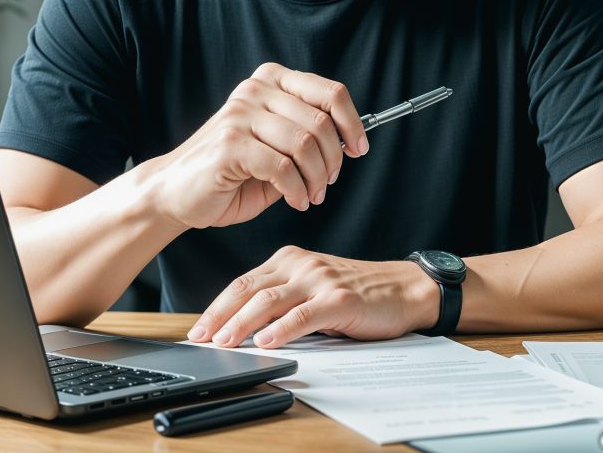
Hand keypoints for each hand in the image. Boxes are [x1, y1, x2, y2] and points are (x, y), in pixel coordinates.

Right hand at [150, 63, 368, 230]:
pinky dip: (298, 191)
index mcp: (270, 81)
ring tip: (311, 196)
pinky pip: (283, 168)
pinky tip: (295, 201)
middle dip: (333, 161)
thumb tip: (351, 141)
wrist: (174, 191)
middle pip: (321, 121)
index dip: (352, 122)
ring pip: (305, 144)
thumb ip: (306, 135)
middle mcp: (256, 90)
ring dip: (317, 179)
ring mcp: (240, 115)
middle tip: (326, 184)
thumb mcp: (275, 144)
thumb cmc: (230, 172)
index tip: (359, 149)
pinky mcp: (230, 145)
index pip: (329, 91)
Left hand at [186, 246, 439, 348]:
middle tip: (200, 337)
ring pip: (270, 300)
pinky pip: (304, 314)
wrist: (403, 288)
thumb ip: (282, 300)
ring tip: (224, 340)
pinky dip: (282, 328)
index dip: (217, 306)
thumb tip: (244, 328)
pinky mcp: (339, 298)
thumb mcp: (311, 289)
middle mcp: (300, 264)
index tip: (199, 328)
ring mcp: (319, 279)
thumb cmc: (357, 292)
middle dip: (220, 315)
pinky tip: (266, 341)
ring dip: (242, 323)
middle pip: (249, 289)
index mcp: (289, 260)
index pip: (243, 283)